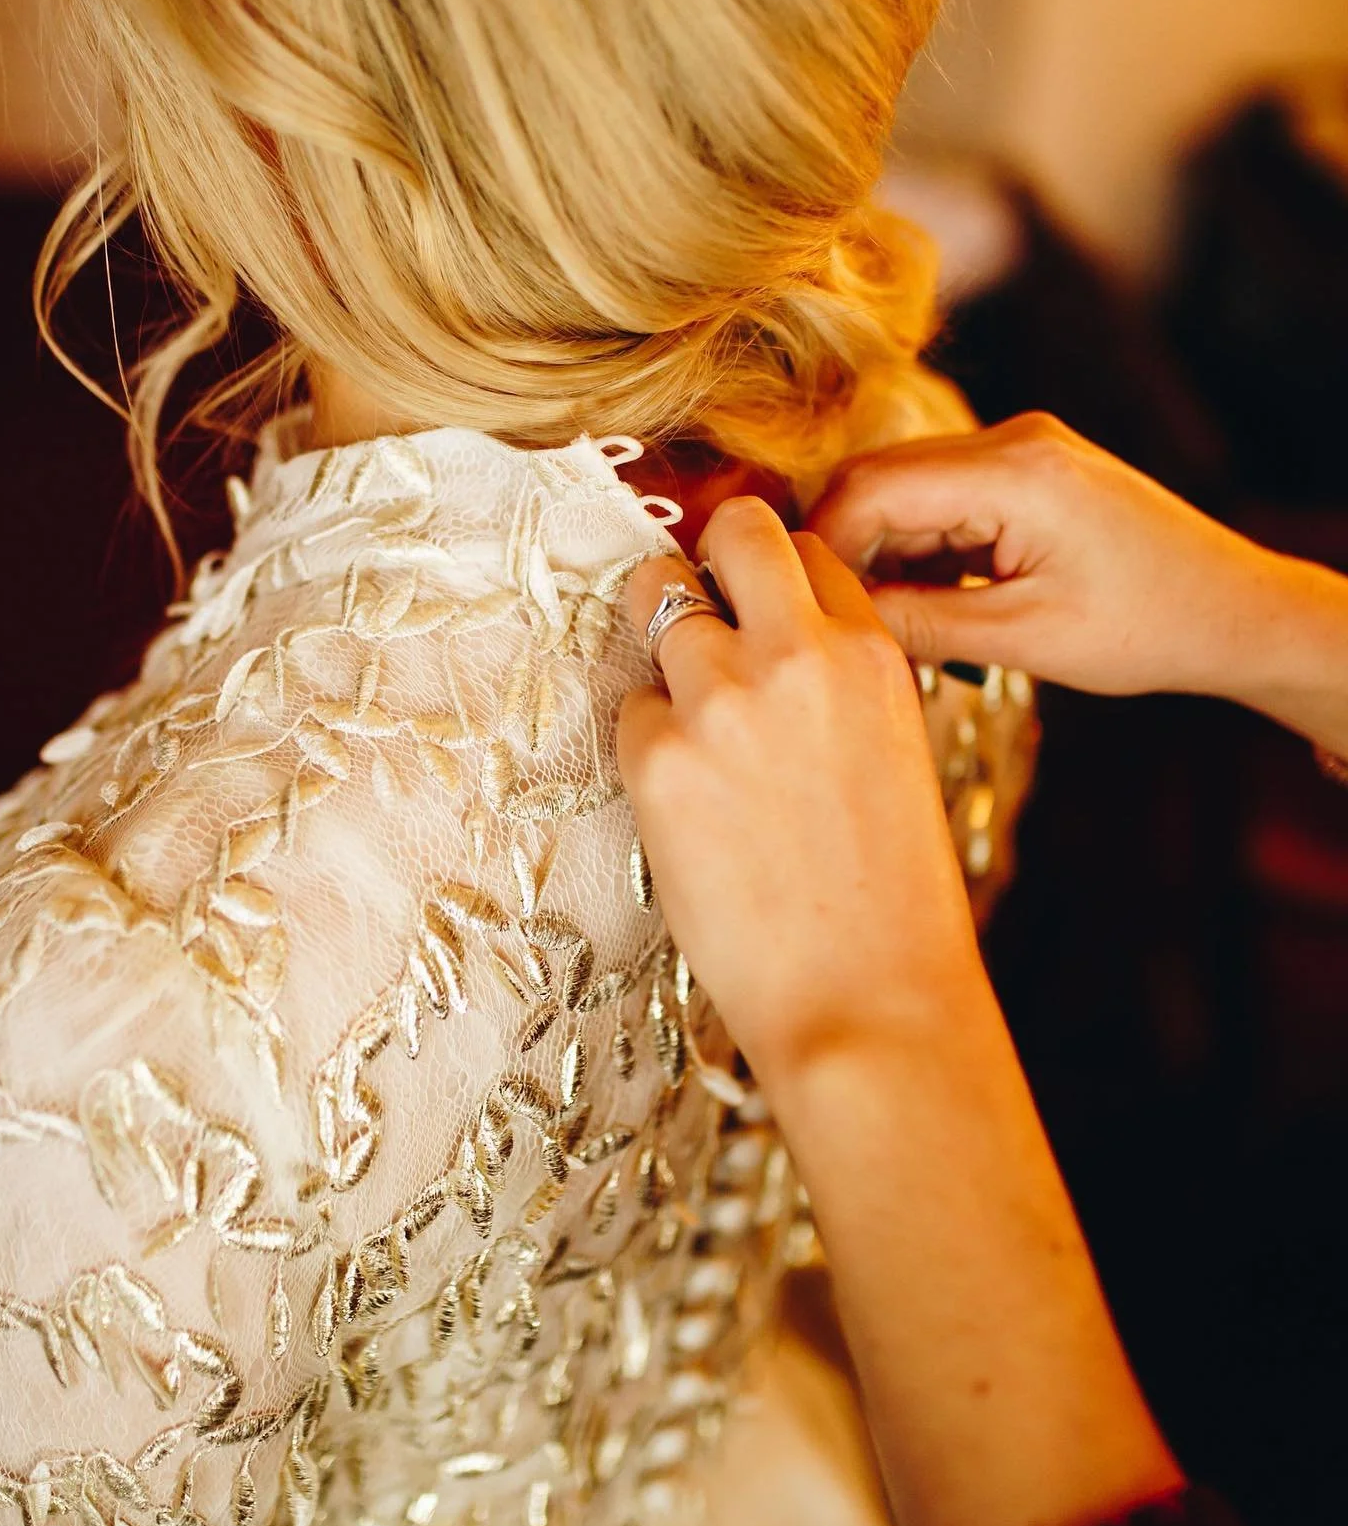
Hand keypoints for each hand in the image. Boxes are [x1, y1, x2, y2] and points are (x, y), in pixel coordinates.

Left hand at [617, 496, 981, 1090]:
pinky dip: (648, 741)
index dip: (775, 579)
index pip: (806, 547)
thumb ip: (840, 679)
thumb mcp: (896, 750)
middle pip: (732, 529)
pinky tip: (686, 801)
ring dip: (664, 650)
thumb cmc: (891, 892)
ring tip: (693, 724)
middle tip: (695, 606)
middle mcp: (795, 652)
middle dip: (708, 558)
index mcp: (870, 650)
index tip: (757, 610)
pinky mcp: (657, 756)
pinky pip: (630, 708)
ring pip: (657, 603)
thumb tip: (774, 639)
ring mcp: (720, 698)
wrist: (865, 996)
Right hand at [807, 411, 1304, 700]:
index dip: (821, 547)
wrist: (1233, 610)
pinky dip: (917, 549)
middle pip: (878, 480)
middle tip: (823, 619)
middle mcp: (1013, 440)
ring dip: (879, 553)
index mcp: (1016, 472)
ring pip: (904, 490)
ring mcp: (1020, 449)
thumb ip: (917, 623)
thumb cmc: (1147, 627)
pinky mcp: (1025, 470)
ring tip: (874, 624)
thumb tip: (831, 619)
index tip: (796, 605)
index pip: (872, 489)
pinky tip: (916, 604)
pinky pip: (941, 498)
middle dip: (841, 550)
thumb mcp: (1022, 639)